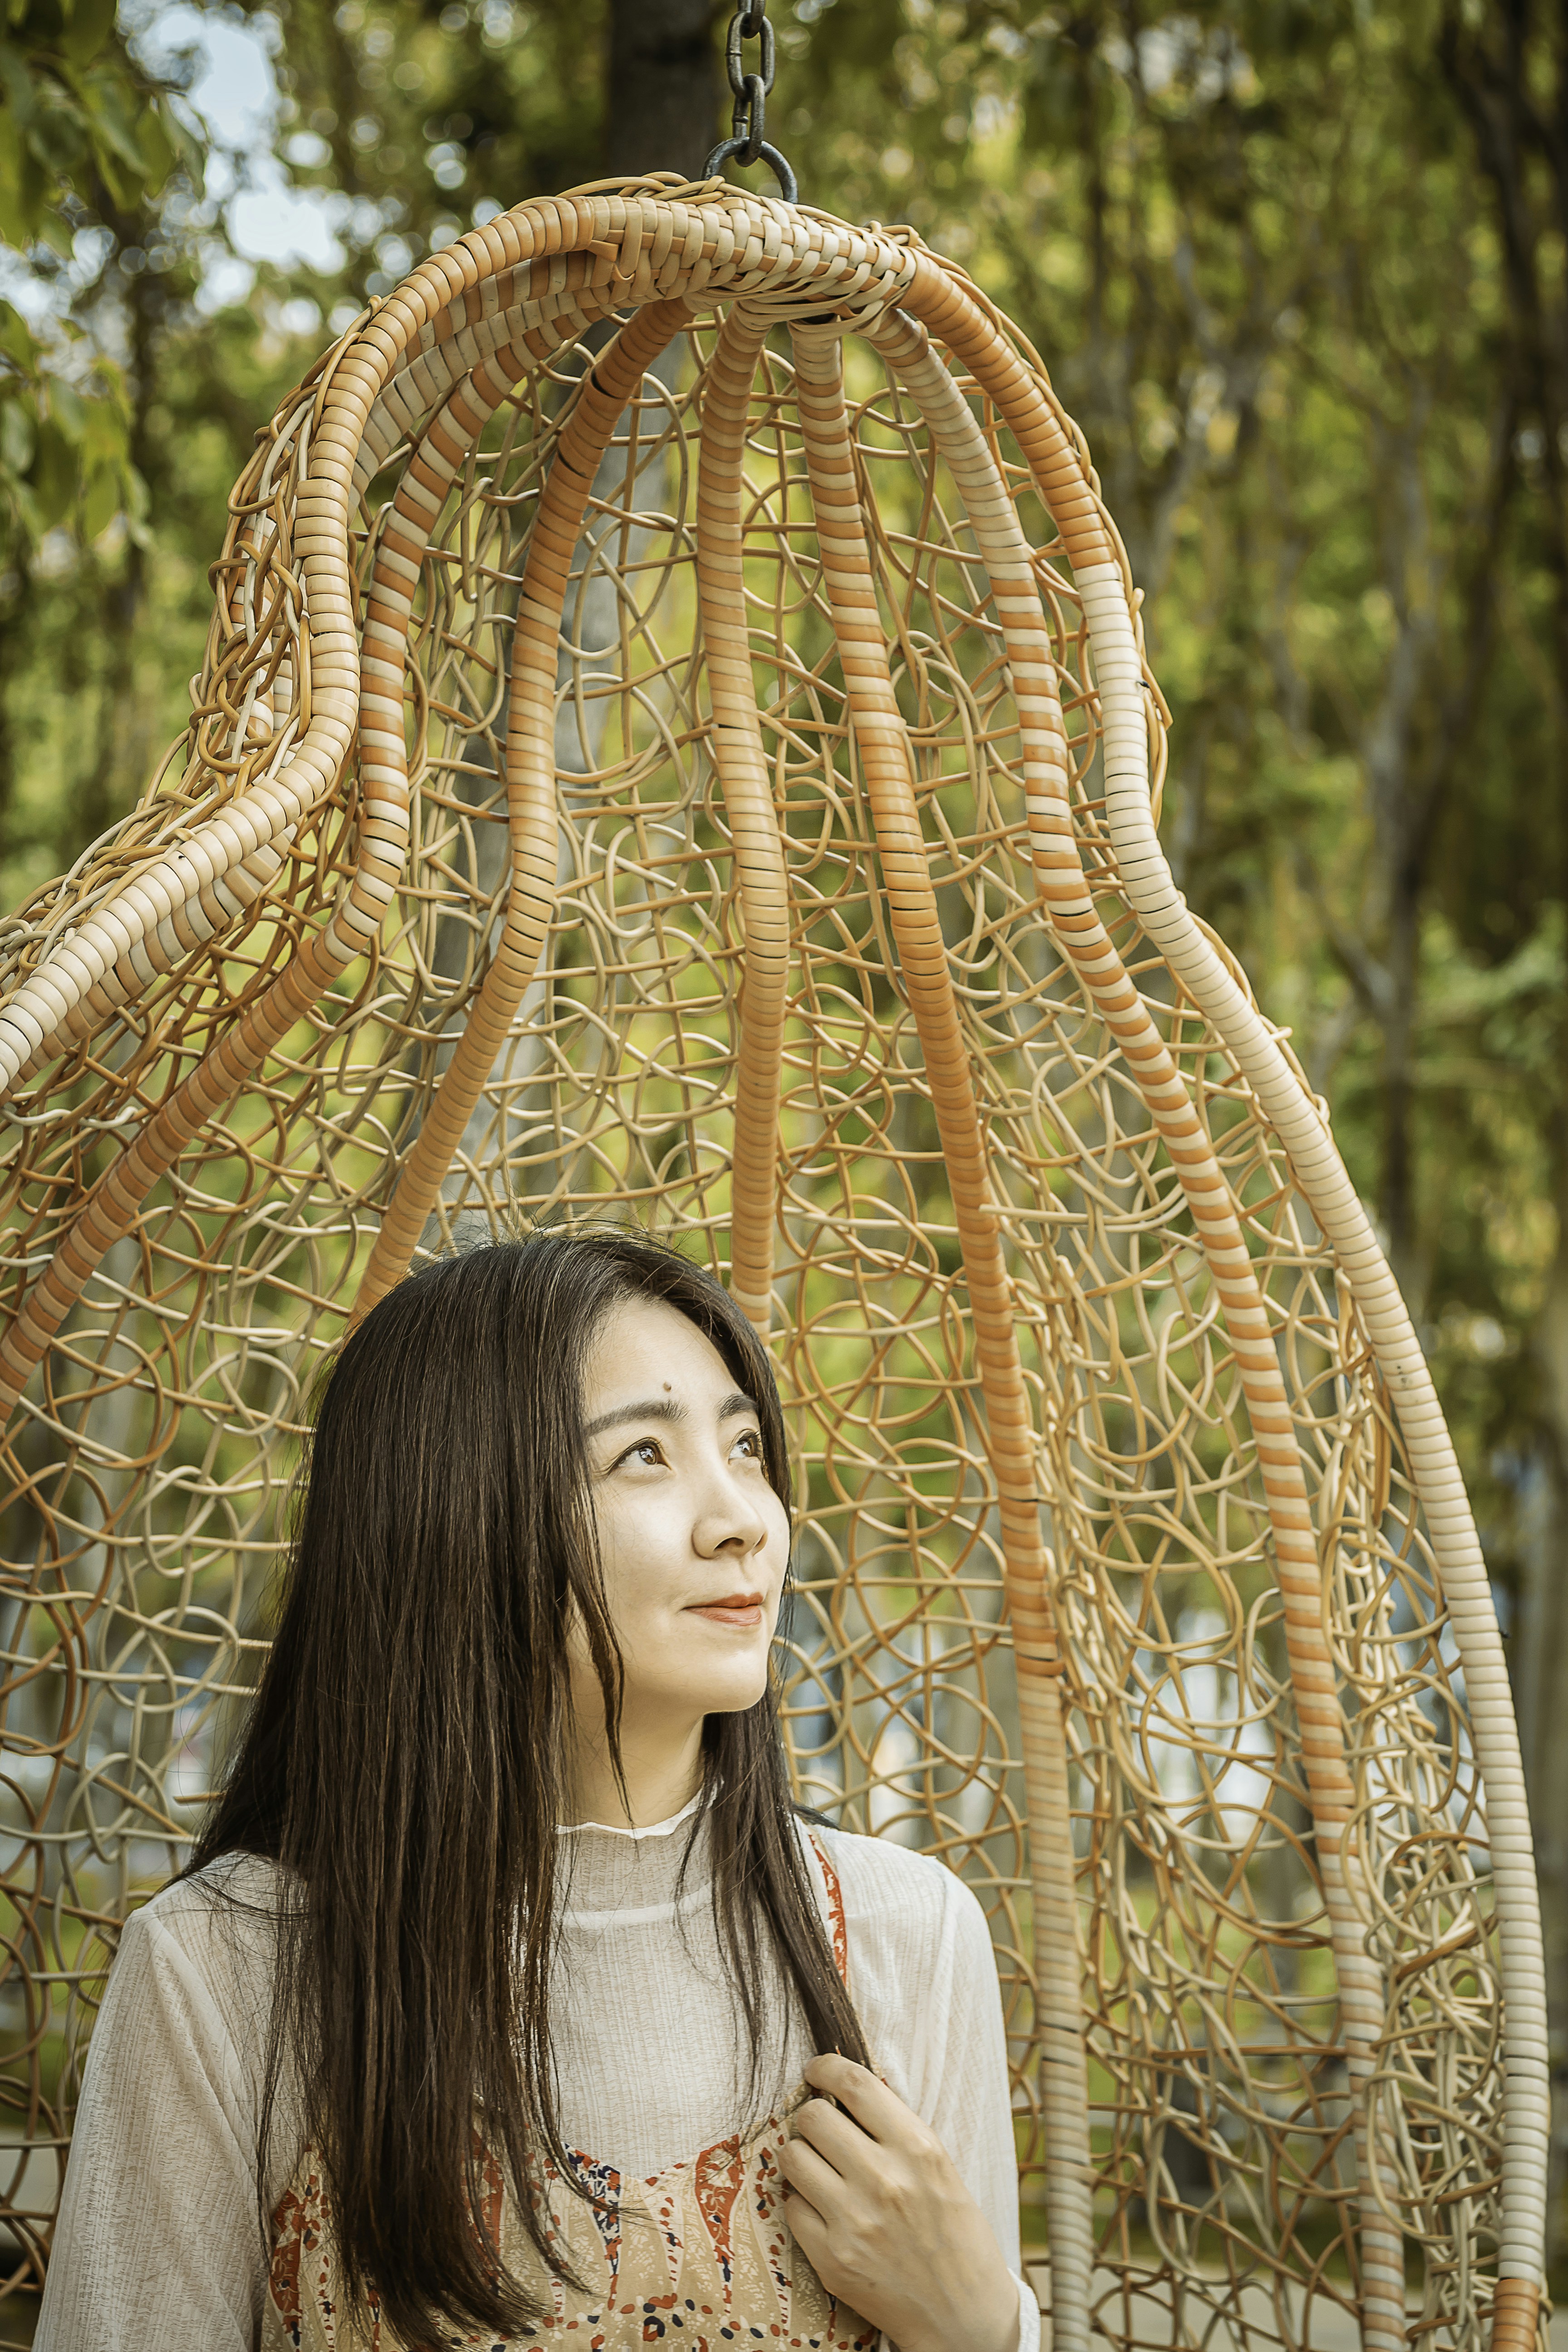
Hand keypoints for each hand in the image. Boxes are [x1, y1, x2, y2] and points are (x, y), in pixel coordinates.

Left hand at [777, 2052, 1020, 2351]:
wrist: (963, 2315)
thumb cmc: (955, 2234)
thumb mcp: (939, 2167)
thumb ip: (895, 2130)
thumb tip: (846, 2091)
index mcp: (918, 2148)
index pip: (854, 2084)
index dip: (825, 2068)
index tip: (817, 2071)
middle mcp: (883, 2180)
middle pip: (812, 2117)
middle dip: (811, 2117)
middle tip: (821, 2129)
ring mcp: (854, 2221)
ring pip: (792, 2156)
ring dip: (801, 2156)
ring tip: (820, 2169)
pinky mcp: (832, 2258)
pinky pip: (791, 2206)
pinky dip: (802, 2203)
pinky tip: (824, 2210)